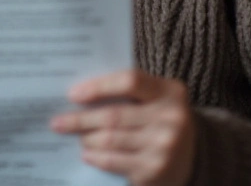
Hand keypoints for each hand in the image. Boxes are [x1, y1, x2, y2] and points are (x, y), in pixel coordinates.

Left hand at [51, 69, 194, 185]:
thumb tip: (80, 93)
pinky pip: (114, 161)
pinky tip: (86, 153)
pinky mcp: (155, 168)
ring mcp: (164, 145)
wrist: (193, 158)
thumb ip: (129, 93)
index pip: (130, 81)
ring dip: (86, 138)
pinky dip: (96, 157)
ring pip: (110, 139)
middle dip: (80, 119)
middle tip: (57, 121)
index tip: (73, 94)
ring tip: (74, 136)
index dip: (99, 86)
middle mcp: (172, 118)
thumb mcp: (156, 100)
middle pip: (114, 115)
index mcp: (170, 92)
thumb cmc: (161, 121)